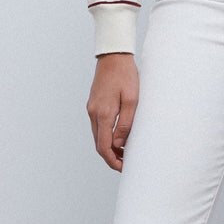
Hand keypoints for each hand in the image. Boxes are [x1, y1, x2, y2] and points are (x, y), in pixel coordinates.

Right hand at [87, 53, 139, 171]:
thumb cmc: (126, 76)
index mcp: (103, 113)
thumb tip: (119, 144)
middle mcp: (93, 113)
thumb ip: (125, 124)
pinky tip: (118, 136)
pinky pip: (98, 126)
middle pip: (99, 144)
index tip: (123, 167)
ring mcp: (91, 108)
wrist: (113, 56)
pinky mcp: (93, 104)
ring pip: (98, 135)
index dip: (112, 160)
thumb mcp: (132, 100)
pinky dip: (106, 136)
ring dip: (109, 147)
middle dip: (110, 157)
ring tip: (125, 152)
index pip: (103, 146)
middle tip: (125, 163)